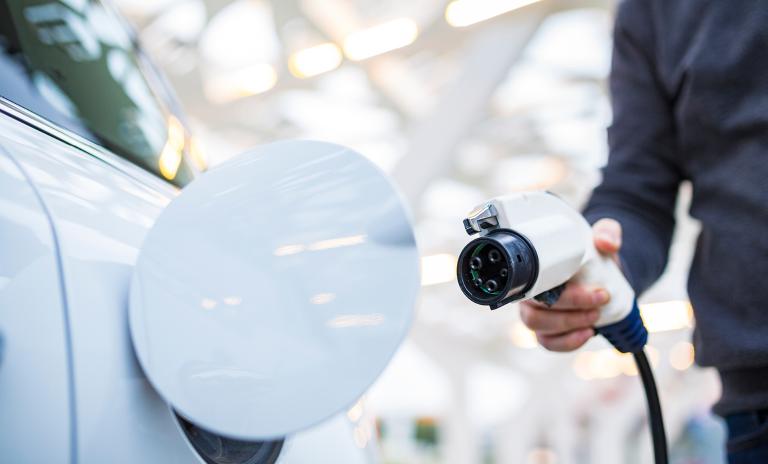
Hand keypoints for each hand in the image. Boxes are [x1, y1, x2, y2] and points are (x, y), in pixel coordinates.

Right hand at [519, 218, 621, 351]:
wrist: (604, 276)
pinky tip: (587, 333)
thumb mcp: (604, 238)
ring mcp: (536, 314)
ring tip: (595, 318)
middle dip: (569, 311)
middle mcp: (530, 294)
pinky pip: (548, 343)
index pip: (533, 284)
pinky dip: (568, 342)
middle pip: (533, 311)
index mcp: (536, 270)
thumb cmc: (595, 256)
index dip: (562, 292)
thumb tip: (605, 242)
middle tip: (600, 301)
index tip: (595, 291)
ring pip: (538, 328)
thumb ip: (607, 232)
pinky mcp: (546, 332)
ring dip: (568, 326)